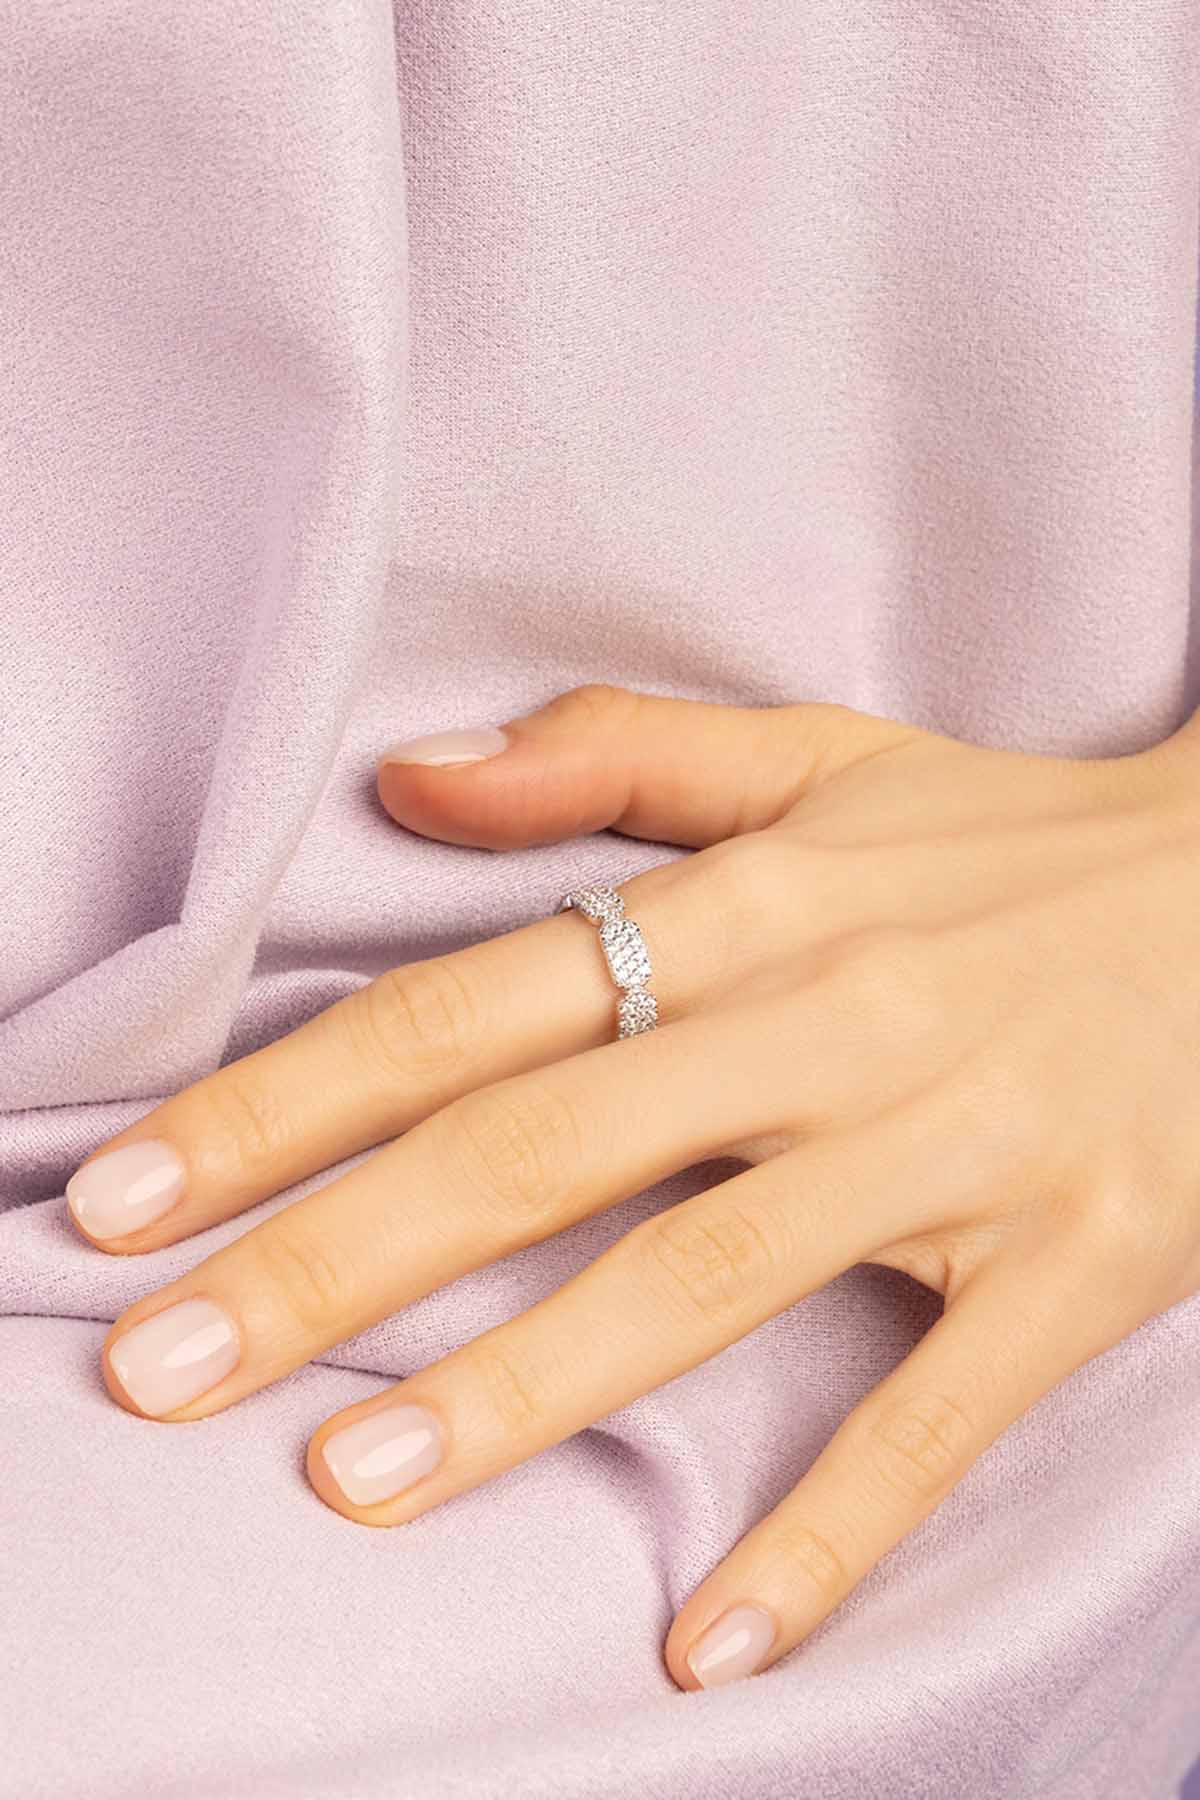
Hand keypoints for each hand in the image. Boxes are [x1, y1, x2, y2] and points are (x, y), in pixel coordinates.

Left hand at [64, 684, 1199, 1690]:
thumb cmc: (1007, 842)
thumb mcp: (820, 760)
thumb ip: (612, 760)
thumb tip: (410, 783)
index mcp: (749, 909)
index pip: (467, 1009)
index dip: (284, 1101)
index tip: (128, 1194)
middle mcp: (825, 1025)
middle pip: (538, 1150)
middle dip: (331, 1260)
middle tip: (156, 1363)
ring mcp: (951, 1151)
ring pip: (702, 1281)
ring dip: (520, 1392)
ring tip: (347, 1483)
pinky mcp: (1073, 1261)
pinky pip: (934, 1418)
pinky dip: (825, 1537)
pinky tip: (706, 1645)